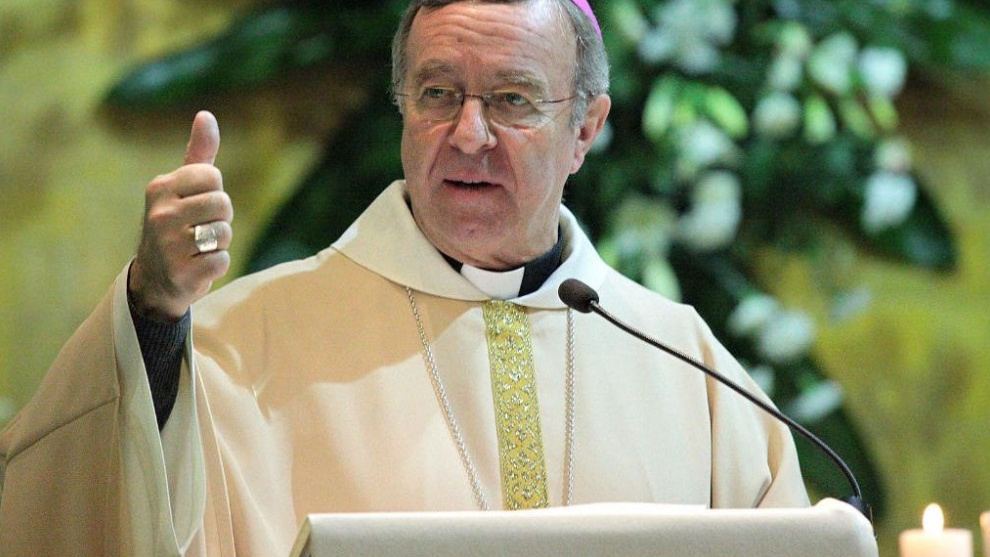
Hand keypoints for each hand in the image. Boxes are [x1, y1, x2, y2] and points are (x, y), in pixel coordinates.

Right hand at [128, 111, 232, 320]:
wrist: (154, 279)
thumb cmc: (175, 225)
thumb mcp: (182, 188)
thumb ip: (198, 154)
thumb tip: (206, 115)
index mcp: (160, 187)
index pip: (213, 177)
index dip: (214, 192)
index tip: (196, 205)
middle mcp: (160, 214)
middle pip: (223, 204)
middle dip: (220, 219)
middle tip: (199, 229)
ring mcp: (168, 245)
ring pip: (225, 233)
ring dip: (219, 243)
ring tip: (197, 247)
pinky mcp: (181, 273)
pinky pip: (223, 261)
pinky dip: (217, 265)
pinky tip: (196, 265)